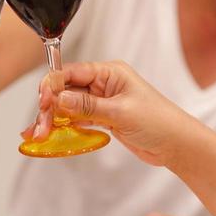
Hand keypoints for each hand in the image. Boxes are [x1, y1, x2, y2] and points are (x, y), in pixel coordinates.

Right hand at [24, 60, 179, 166]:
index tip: (43, 101)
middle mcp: (104, 83)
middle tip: (41, 127)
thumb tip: (59, 98)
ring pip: (69, 104)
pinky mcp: (103, 117)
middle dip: (51, 106)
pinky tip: (51, 134)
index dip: (54, 84)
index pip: (73, 71)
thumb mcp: (120, 112)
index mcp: (110, 71)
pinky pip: (77, 117)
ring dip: (54, 118)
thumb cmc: (157, 121)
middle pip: (67, 88)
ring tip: (39, 134)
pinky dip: (64, 125)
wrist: (176, 144)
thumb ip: (87, 105)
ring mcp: (103, 100)